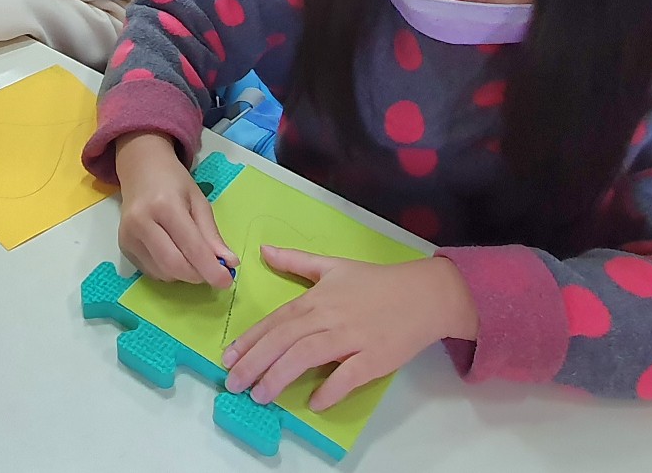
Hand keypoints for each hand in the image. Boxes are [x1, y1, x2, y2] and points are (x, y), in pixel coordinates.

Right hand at [115, 132, 237, 288]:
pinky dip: (169, 272)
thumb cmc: (173, 183)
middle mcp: (142, 223)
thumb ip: (212, 234)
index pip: (190, 246)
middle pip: (173, 265)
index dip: (210, 268)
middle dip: (198, 276)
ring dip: (184, 275)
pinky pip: (151, 271)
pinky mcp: (123, 247)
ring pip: (162, 273)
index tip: (227, 281)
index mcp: (165, 206)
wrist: (140, 169)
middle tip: (214, 274)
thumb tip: (229, 264)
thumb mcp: (199, 201)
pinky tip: (175, 255)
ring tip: (194, 259)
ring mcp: (128, 236)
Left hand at [222, 249, 477, 410]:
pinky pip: (348, 376)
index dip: (250, 339)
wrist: (424, 294)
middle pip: (284, 340)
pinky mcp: (375, 358)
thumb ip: (296, 261)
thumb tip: (264, 250)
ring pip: (308, 357)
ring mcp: (352, 338)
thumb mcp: (333, 266)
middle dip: (255, 363)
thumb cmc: (376, 282)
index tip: (227, 357)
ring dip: (280, 377)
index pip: (276, 321)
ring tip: (260, 395)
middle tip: (233, 384)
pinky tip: (314, 402)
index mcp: (317, 298)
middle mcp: (329, 317)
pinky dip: (331, 389)